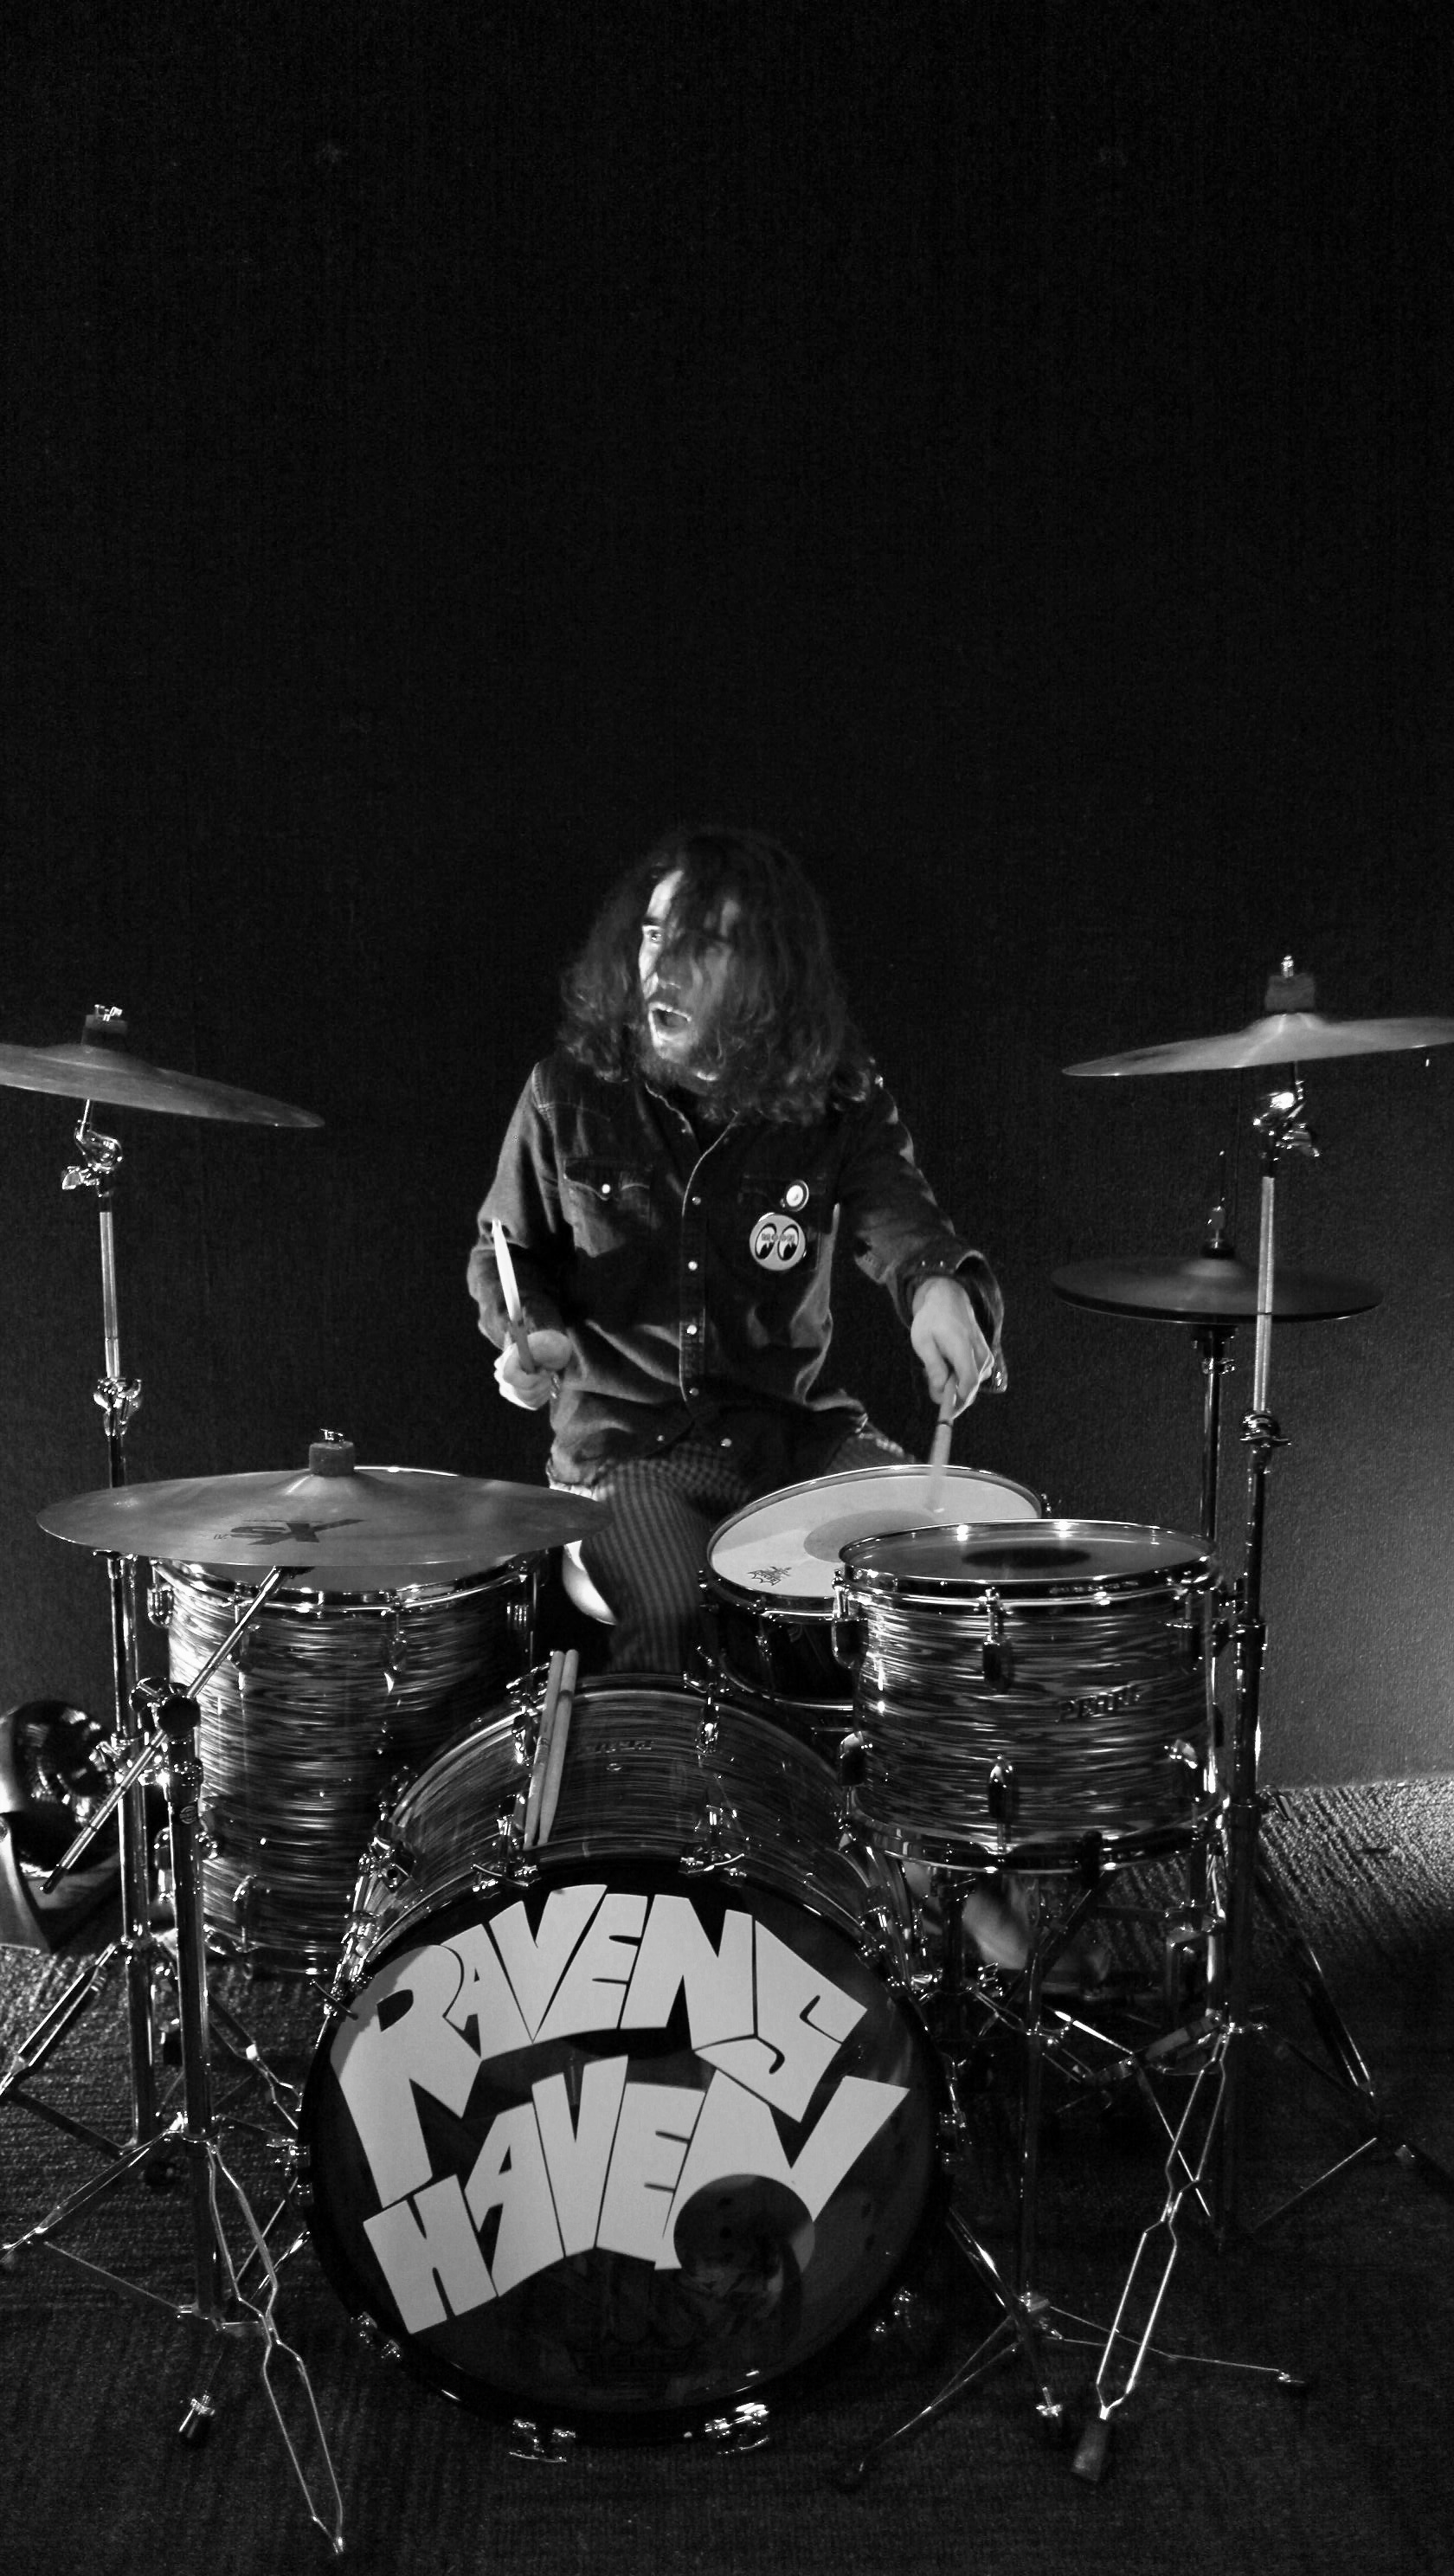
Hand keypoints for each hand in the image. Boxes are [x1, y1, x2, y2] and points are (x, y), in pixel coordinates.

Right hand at [493, 1329, 571, 1410]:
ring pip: (528, 1400)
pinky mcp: (516, 1398)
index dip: (528, 1379)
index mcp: (505, 1359)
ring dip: (544, 1389)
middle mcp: (501, 1375)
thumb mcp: (546, 1343)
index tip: (542, 1371)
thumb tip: (524, 1354)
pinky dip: (543, 1396)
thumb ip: (536, 1348)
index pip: (509, 1376)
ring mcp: (507, 1389)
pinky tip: (544, 1385)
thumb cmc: (548, 1346)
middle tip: (547, 1372)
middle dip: (540, 1384)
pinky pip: (532, 1404)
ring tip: (546, 1377)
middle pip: (520, 1392)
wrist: (550, 1354)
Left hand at [910, 1277, 995, 1416]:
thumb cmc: (931, 1320)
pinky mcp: (986, 1357)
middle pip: (970, 1388)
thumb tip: (940, 1391)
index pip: (968, 1383)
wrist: (948, 1299)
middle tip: (933, 1384)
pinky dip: (960, 1378)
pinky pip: (974, 1377)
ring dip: (954, 1385)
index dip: (958, 1402)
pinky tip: (949, 1365)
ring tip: (939, 1365)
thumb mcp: (923, 1342)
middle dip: (952, 1395)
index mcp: (963, 1347)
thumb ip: (933, 1366)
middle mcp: (980, 1353)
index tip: (945, 1413)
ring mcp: (986, 1356)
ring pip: (971, 1384)